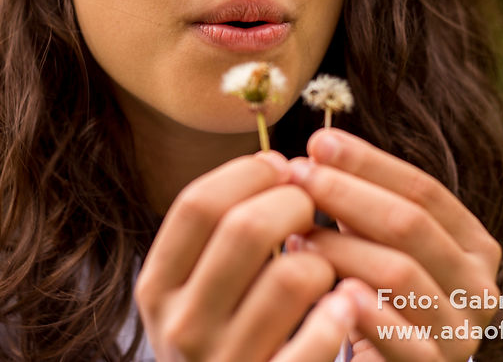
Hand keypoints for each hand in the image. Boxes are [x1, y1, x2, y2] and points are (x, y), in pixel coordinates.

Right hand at [135, 151, 360, 361]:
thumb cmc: (224, 339)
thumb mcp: (197, 291)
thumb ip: (220, 233)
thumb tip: (277, 163)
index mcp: (156, 288)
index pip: (197, 204)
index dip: (246, 173)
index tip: (281, 168)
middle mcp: (179, 326)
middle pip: (243, 228)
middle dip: (293, 202)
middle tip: (313, 209)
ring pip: (292, 275)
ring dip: (322, 258)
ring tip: (324, 267)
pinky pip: (318, 338)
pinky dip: (341, 312)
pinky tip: (345, 306)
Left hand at [285, 129, 501, 360]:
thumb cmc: (370, 292)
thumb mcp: (373, 240)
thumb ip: (357, 199)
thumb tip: (316, 148)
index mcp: (474, 244)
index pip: (423, 190)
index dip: (369, 163)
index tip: (318, 142)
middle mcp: (481, 286)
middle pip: (411, 224)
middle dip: (346, 193)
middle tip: (296, 177)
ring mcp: (462, 332)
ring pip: (399, 272)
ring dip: (340, 247)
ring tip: (293, 233)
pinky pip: (401, 337)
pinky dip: (366, 311)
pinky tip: (331, 292)